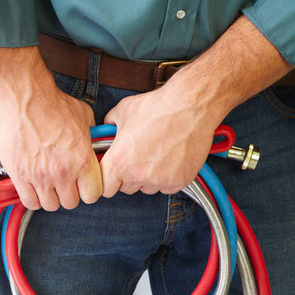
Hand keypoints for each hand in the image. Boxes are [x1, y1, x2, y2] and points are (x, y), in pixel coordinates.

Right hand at [0, 84, 101, 209]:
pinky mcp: (20, 175)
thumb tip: (94, 143)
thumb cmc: (52, 104)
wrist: (26, 99)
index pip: (92, 195)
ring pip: (50, 205)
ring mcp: (40, 176)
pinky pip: (29, 201)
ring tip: (48, 185)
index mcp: (82, 160)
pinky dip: (32, 198)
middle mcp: (62, 172)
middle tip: (64, 184)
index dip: (88, 191)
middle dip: (69, 194)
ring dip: (50, 197)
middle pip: (71, 203)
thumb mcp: (84, 117)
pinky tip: (33, 187)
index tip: (83, 186)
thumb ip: (91, 137)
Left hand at [99, 15, 293, 196]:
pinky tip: (170, 159)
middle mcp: (137, 175)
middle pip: (126, 188)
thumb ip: (109, 126)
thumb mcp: (122, 111)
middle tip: (137, 157)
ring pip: (147, 188)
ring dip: (148, 177)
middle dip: (128, 176)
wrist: (189, 106)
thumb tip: (106, 130)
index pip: (105, 188)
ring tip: (155, 154)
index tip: (113, 173)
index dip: (108, 179)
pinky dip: (167, 178)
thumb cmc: (156, 107)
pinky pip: (167, 187)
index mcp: (118, 162)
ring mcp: (159, 181)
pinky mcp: (179, 181)